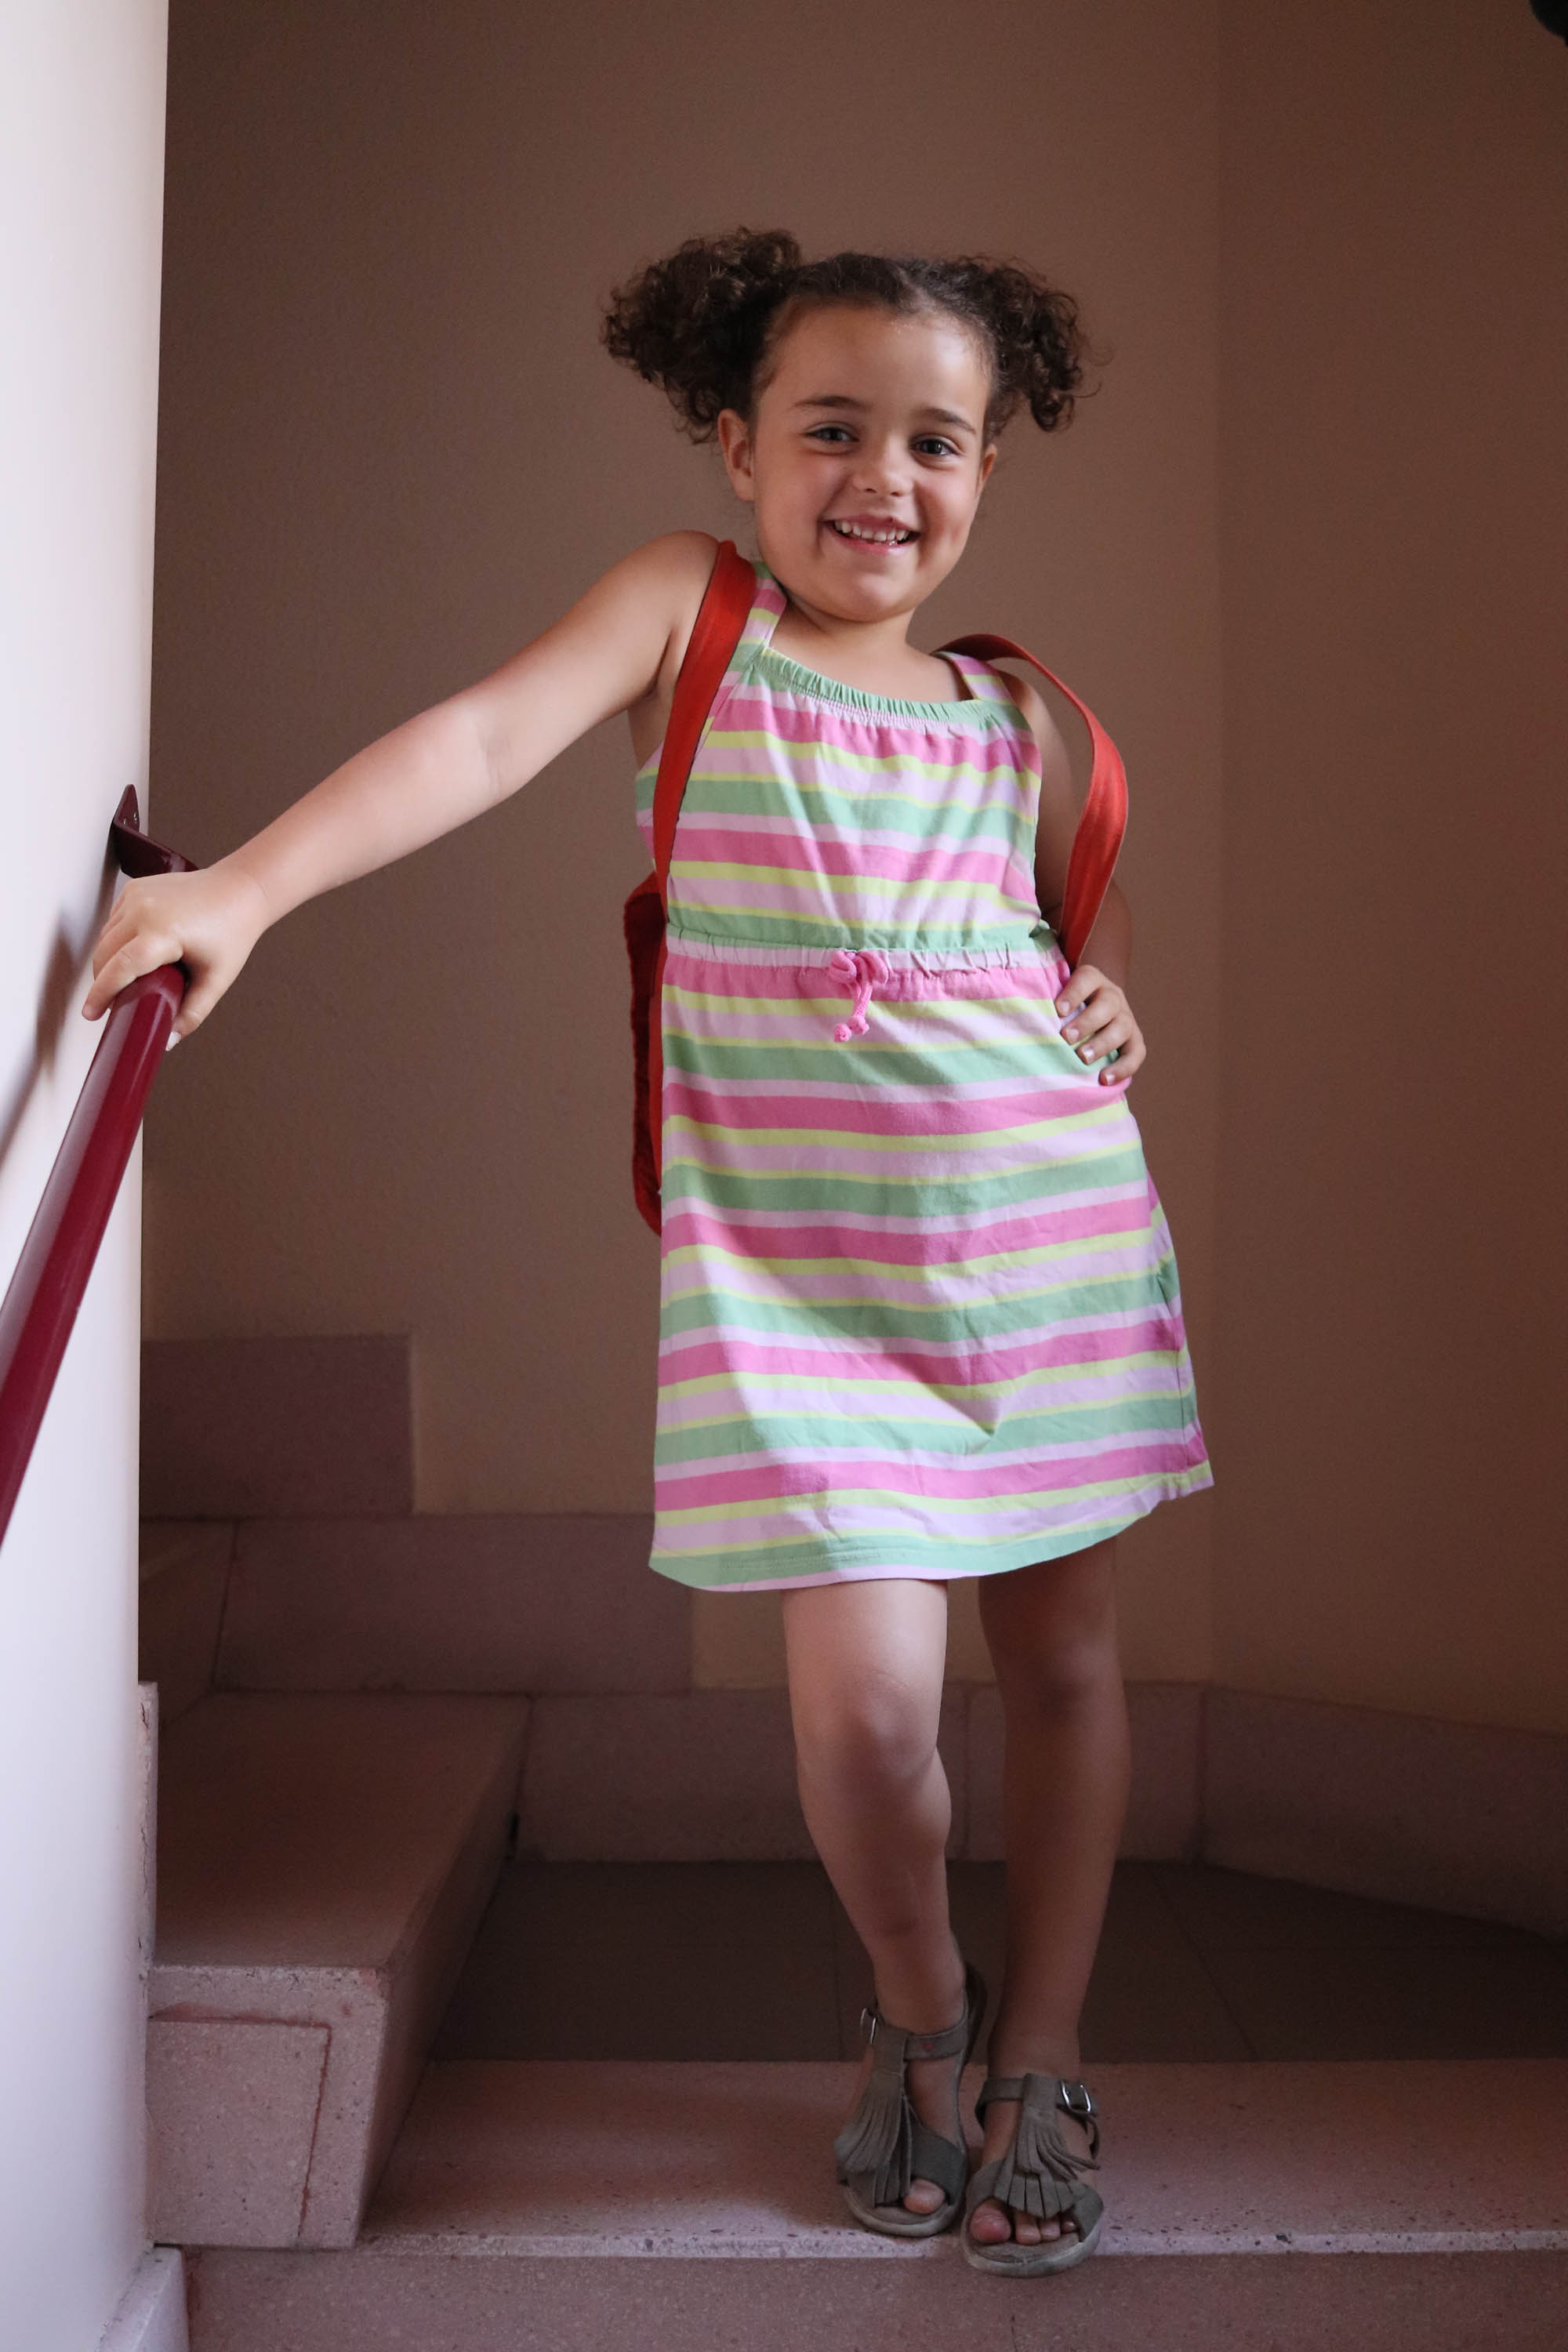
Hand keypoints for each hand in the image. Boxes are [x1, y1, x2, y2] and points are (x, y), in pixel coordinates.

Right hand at [82, 861, 270, 1043]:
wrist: (239, 890)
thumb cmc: (232, 932)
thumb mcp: (216, 979)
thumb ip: (192, 1013)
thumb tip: (166, 1040)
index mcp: (164, 931)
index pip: (121, 966)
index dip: (102, 993)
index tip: (91, 1014)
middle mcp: (144, 908)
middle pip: (105, 954)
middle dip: (103, 982)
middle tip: (114, 1004)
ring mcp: (136, 895)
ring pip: (104, 938)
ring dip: (108, 962)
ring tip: (127, 981)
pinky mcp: (134, 889)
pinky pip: (113, 922)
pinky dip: (116, 941)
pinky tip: (134, 953)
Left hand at [1056, 963, 1144, 1085]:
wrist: (1091, 1015)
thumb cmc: (1064, 1010)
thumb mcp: (1057, 999)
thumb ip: (1044, 1003)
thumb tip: (1017, 1018)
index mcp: (1093, 981)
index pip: (1087, 979)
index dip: (1074, 994)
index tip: (1057, 1011)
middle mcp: (1113, 997)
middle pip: (1108, 1004)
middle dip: (1087, 1021)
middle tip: (1066, 1037)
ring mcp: (1126, 1018)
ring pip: (1122, 1027)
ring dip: (1102, 1044)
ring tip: (1083, 1058)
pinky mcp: (1134, 1041)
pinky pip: (1136, 1053)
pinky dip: (1123, 1067)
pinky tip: (1104, 1079)